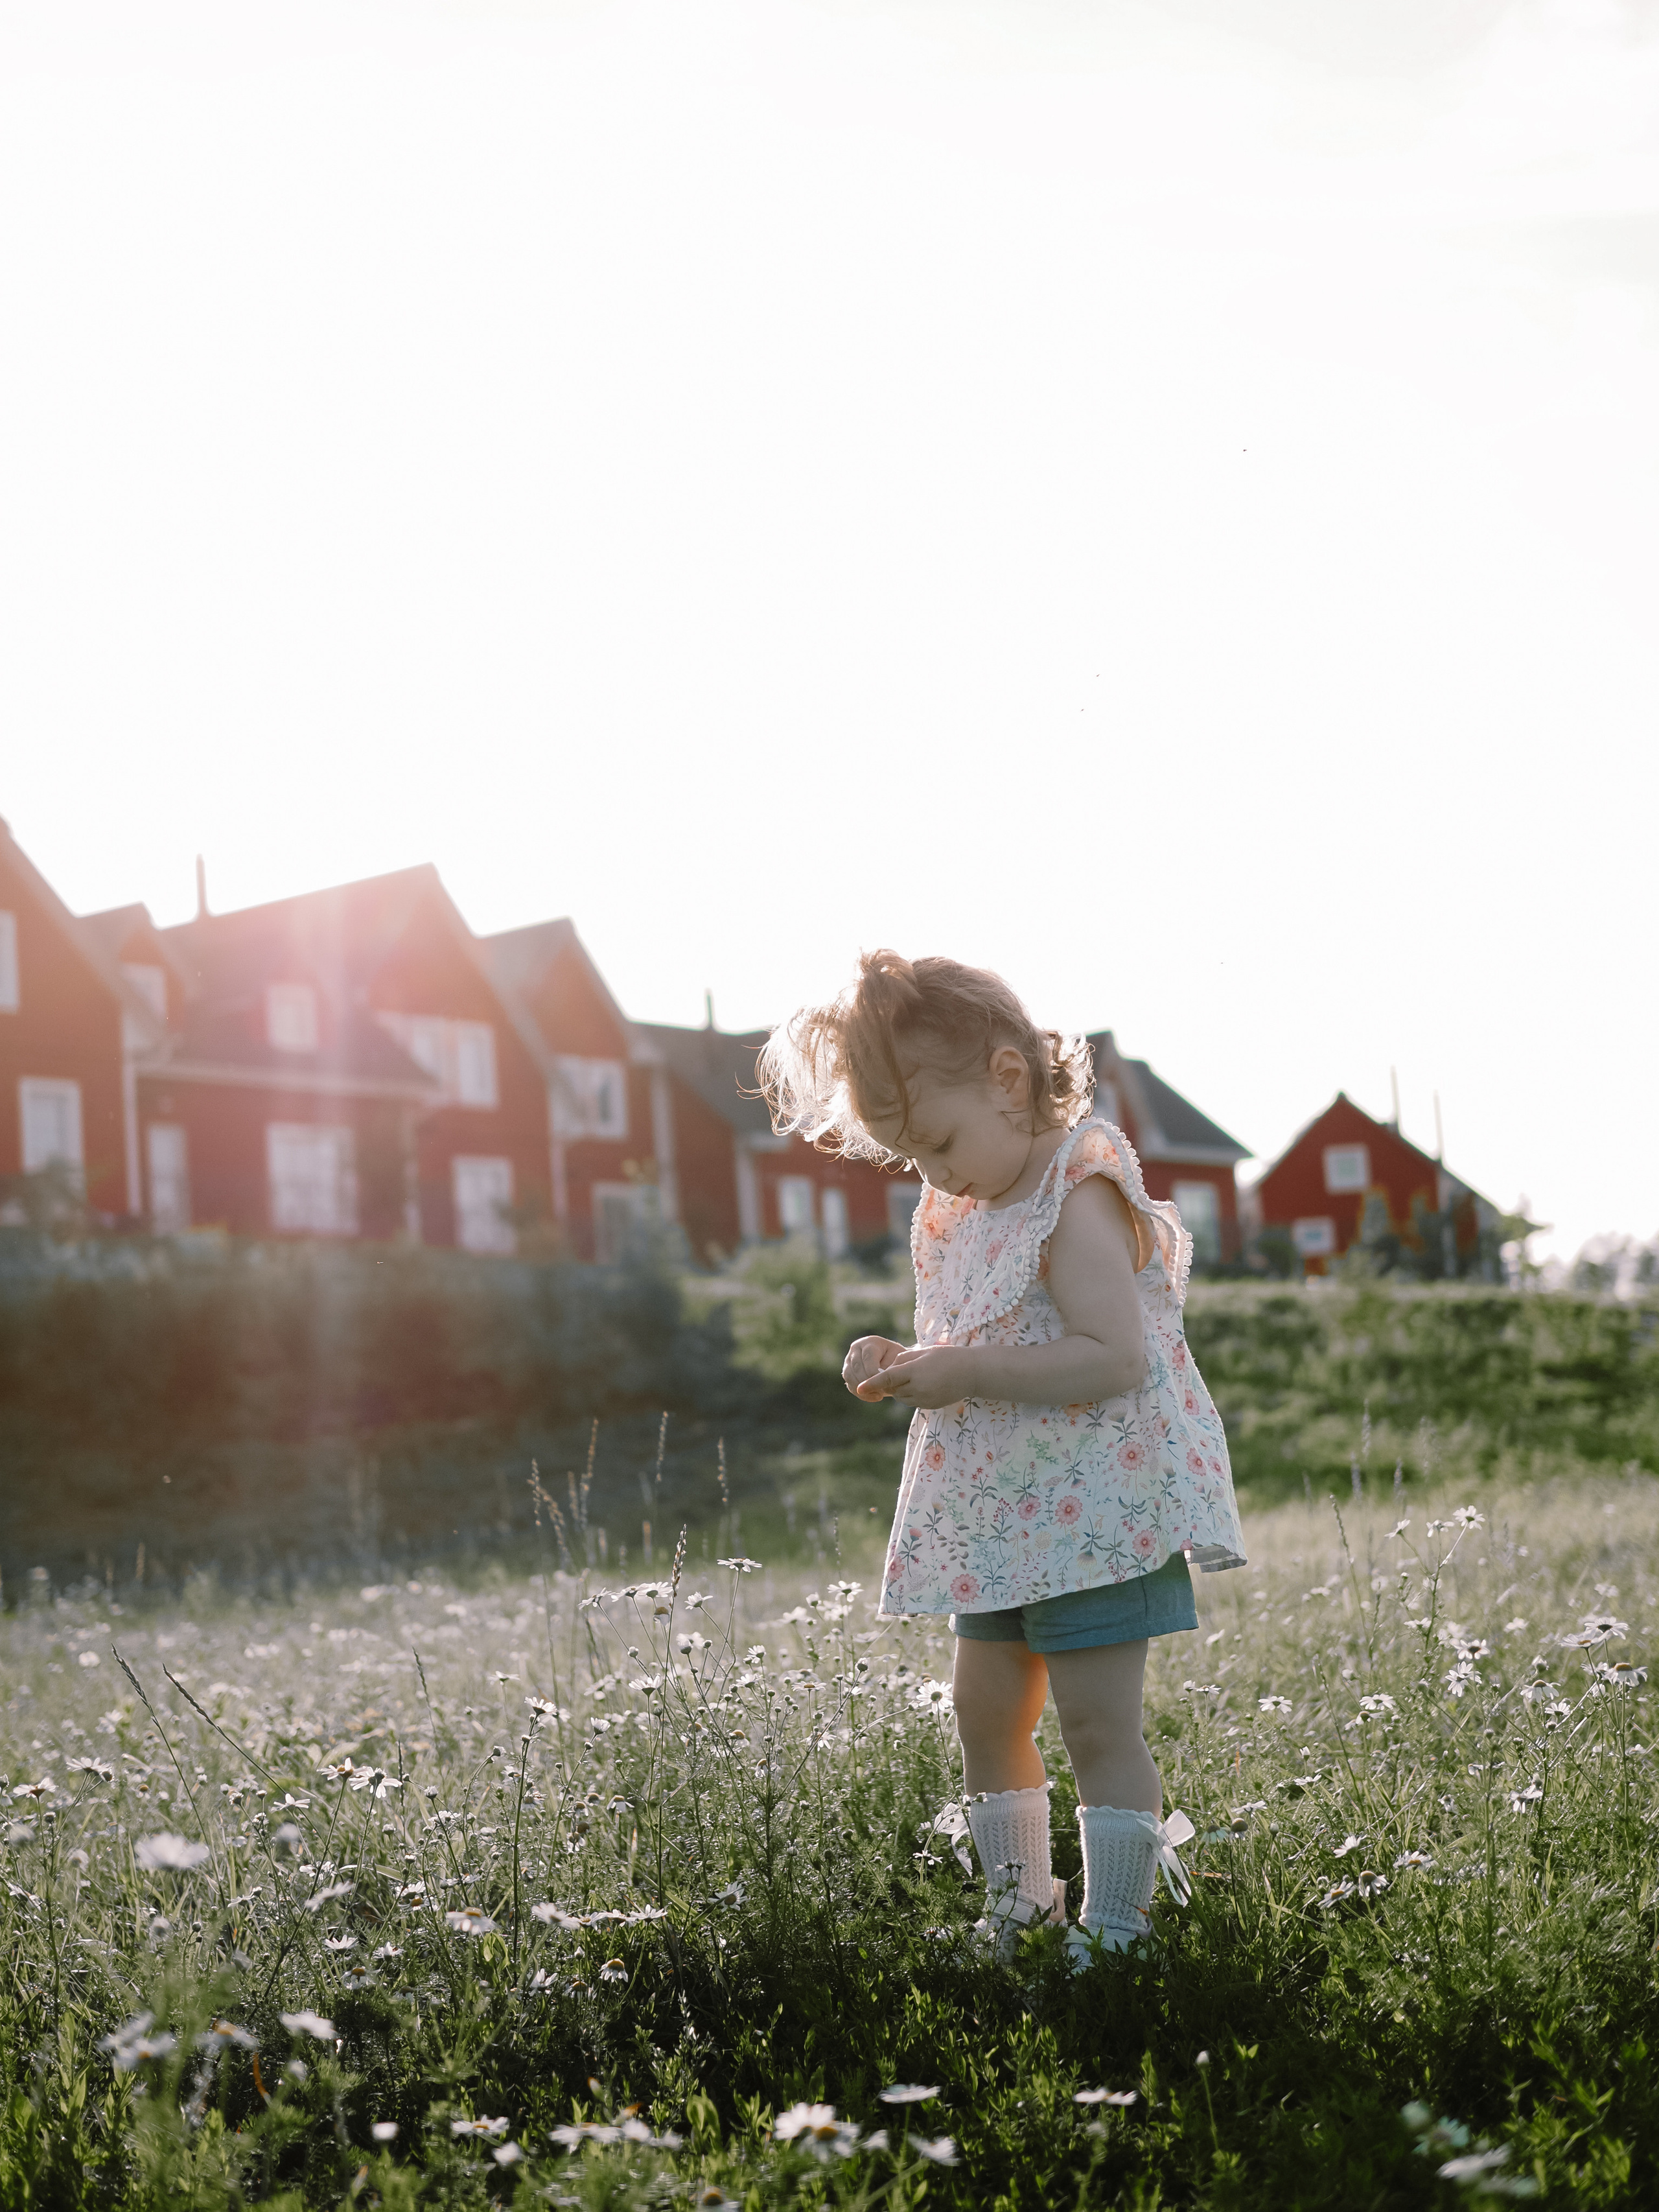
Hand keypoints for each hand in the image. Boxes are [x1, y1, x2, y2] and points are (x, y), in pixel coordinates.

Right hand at [842, 1335, 909, 1399]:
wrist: (894, 1365)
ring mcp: (849, 1360)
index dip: (874, 1371)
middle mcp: (856, 1348)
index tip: (885, 1382)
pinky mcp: (848, 1372)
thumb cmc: (898, 1361)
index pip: (867, 1357)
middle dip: (868, 1382)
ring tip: (879, 1395)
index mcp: (870, 1342)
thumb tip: (879, 1378)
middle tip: (882, 1391)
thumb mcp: (898, 1361)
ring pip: (849, 1376)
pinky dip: (861, 1394)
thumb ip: (889, 1368)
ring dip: (863, 1389)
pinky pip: (850, 1385)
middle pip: (856, 1367)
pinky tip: (874, 1397)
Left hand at [861, 1345, 976, 1409]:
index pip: (888, 1378)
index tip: (859, 1388)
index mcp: (916, 1371)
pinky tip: (923, 1385)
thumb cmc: (949, 1357)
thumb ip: (905, 1359)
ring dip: (900, 1389)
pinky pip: (912, 1402)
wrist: (973, 1373)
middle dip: (891, 1382)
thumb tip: (890, 1368)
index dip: (872, 1383)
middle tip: (902, 1370)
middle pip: (893, 1389)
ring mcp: (925, 1399)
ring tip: (915, 1376)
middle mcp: (919, 1388)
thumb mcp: (925, 1352)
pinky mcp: (930, 1406)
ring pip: (902, 1397)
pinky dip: (911, 1395)